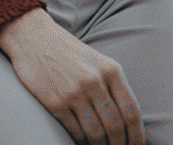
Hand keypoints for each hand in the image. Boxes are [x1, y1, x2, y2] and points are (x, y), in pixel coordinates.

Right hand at [0, 7, 144, 144]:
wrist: (34, 37)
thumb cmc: (69, 53)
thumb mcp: (98, 62)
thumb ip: (113, 87)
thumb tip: (127, 120)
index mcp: (112, 70)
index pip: (132, 111)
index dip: (137, 135)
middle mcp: (96, 81)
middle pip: (116, 126)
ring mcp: (75, 93)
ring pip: (96, 133)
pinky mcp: (55, 103)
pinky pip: (75, 131)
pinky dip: (81, 141)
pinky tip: (83, 141)